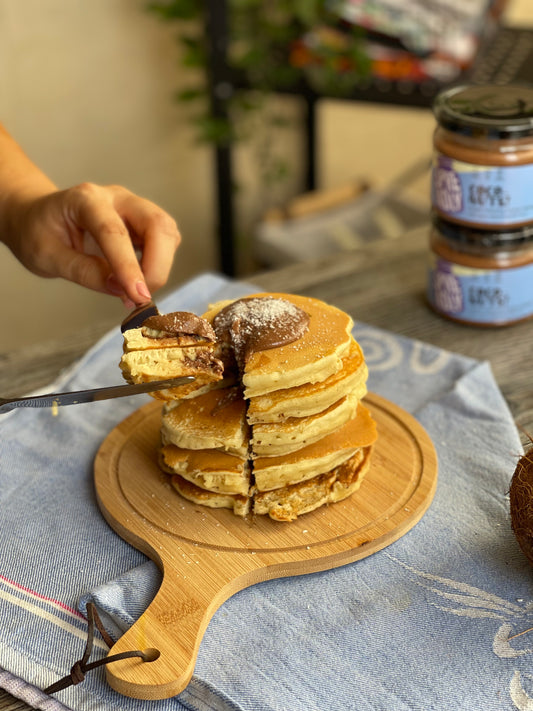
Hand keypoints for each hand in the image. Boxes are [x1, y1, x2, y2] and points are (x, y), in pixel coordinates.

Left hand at [5, 182, 180, 306]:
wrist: (37, 218)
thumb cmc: (38, 233)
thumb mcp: (47, 257)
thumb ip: (84, 271)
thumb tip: (121, 290)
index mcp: (86, 200)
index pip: (115, 232)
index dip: (129, 266)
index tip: (138, 296)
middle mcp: (116, 198)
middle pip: (157, 224)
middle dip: (158, 265)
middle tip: (140, 296)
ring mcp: (133, 208)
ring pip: (167, 232)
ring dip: (161, 266)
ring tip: (135, 290)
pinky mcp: (143, 223)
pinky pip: (165, 241)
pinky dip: (159, 265)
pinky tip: (137, 281)